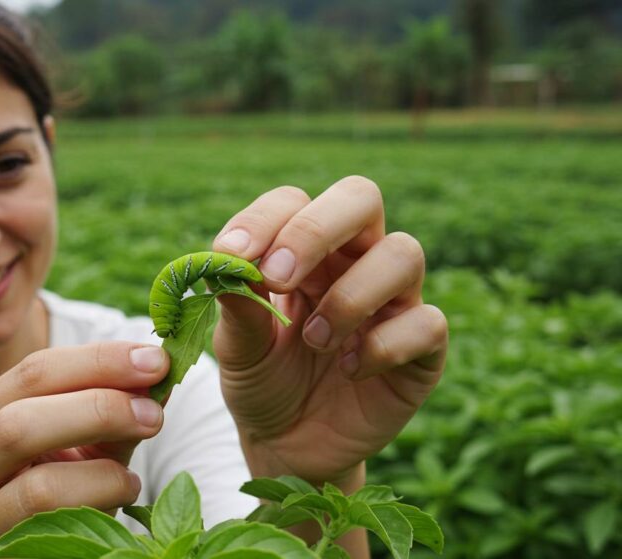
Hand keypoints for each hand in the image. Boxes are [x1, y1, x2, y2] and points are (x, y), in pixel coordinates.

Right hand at [0, 342, 168, 557]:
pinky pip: (42, 511)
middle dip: (96, 407)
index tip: (154, 361)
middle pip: (19, 416)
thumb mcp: (93, 444)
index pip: (34, 372)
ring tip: (135, 471)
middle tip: (153, 412)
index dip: (98, 361)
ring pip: (28, 469)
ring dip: (97, 463)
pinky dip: (96, 495)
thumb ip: (120, 406)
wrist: (52, 556)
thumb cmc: (73, 497)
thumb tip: (158, 366)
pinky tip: (122, 495)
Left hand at [210, 176, 447, 488]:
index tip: (231, 254)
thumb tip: (228, 265)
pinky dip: (383, 346)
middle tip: (278, 277)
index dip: (265, 219)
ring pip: (403, 254)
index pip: (294, 202)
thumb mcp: (237, 349)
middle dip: (315, 229)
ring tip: (314, 339)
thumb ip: (236, 307)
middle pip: (360, 197)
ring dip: (350, 295)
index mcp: (304, 250)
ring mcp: (394, 301)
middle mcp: (354, 261)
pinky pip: (427, 323)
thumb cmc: (263, 381)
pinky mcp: (423, 348)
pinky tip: (350, 371)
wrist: (288, 446)